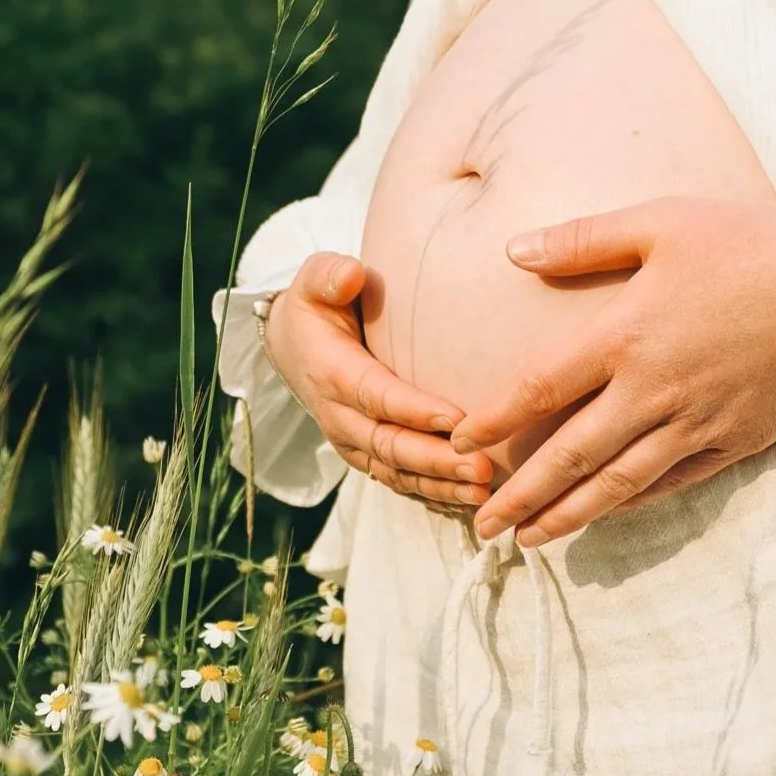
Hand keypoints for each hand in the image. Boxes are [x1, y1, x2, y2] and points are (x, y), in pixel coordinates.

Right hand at [266, 252, 492, 507]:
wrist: (292, 344)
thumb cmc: (317, 306)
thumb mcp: (314, 280)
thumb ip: (329, 275)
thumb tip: (351, 276)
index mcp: (331, 372)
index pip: (376, 396)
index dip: (414, 411)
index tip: (457, 419)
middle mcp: (338, 415)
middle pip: (389, 445)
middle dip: (436, 460)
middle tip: (483, 466)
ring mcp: (351, 441)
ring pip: (395, 471)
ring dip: (439, 485)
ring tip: (484, 491)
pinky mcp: (365, 456)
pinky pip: (398, 481)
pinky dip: (432, 494)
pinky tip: (469, 500)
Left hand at [451, 195, 775, 547]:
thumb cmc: (751, 242)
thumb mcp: (660, 222)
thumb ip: (581, 240)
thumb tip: (511, 251)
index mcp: (626, 334)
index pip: (539, 388)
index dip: (494, 420)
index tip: (458, 443)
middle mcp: (654, 389)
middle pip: (569, 456)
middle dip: (519, 495)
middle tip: (478, 525)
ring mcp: (696, 422)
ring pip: (618, 483)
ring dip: (567, 516)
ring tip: (529, 541)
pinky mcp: (735, 440)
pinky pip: (672, 483)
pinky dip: (631, 503)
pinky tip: (604, 515)